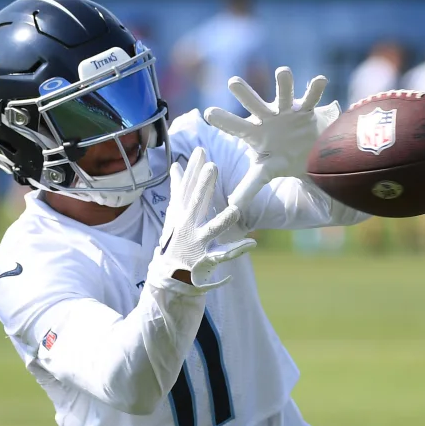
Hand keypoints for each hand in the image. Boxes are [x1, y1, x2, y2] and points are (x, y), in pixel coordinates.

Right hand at [149, 148, 255, 291]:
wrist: (171, 274)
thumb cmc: (177, 237)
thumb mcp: (176, 212)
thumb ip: (179, 188)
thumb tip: (175, 165)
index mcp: (183, 212)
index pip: (188, 187)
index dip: (195, 169)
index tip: (201, 151)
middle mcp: (189, 225)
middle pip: (197, 202)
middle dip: (204, 185)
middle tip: (213, 166)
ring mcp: (198, 243)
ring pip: (212, 229)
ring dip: (222, 220)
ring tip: (235, 209)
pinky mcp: (207, 259)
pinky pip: (225, 254)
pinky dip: (238, 249)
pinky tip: (252, 243)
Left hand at [204, 66, 340, 208]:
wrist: (309, 153)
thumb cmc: (283, 159)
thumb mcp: (265, 172)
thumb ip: (249, 187)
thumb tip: (232, 207)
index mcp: (256, 133)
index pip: (236, 127)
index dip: (224, 121)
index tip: (208, 113)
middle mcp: (269, 118)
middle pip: (255, 105)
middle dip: (245, 94)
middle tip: (233, 83)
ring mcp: (288, 112)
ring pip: (284, 95)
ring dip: (284, 84)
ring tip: (283, 72)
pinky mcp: (307, 110)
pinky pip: (312, 98)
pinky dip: (315, 89)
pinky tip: (320, 81)